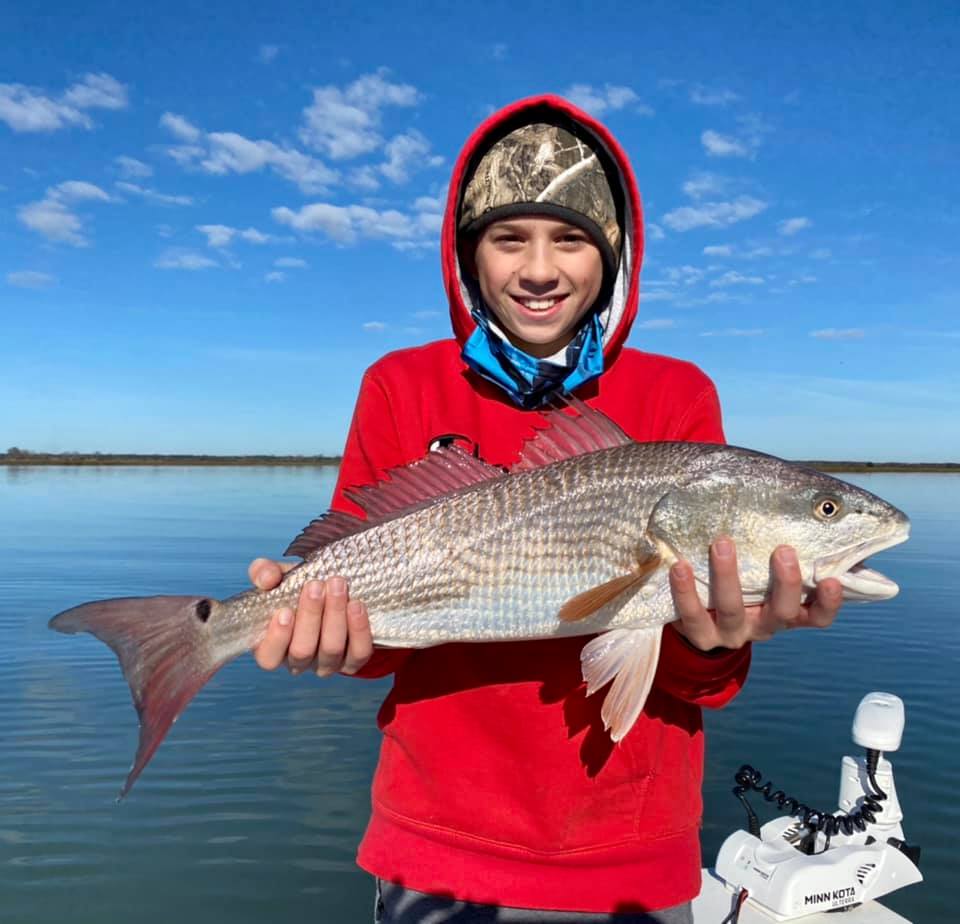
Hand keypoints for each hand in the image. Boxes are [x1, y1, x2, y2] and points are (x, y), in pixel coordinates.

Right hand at [248, 558, 373, 675]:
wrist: (331, 589)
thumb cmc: (296, 588)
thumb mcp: (277, 577)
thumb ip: (264, 573)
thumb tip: (268, 579)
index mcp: (272, 648)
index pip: (269, 658)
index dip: (277, 638)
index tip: (285, 610)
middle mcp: (299, 661)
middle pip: (302, 651)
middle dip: (310, 616)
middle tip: (316, 585)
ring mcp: (326, 663)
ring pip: (331, 650)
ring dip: (335, 616)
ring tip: (338, 586)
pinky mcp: (353, 660)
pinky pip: (358, 652)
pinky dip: (359, 630)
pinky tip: (356, 605)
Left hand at [668, 538, 842, 650]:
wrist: (700, 621)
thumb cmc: (743, 585)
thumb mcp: (765, 575)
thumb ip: (787, 552)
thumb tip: (820, 515)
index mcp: (786, 612)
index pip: (817, 616)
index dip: (828, 603)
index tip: (831, 580)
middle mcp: (762, 625)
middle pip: (781, 612)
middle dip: (786, 583)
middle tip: (783, 550)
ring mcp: (731, 633)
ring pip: (733, 610)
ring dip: (728, 576)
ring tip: (722, 543)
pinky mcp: (699, 635)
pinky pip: (692, 616)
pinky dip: (685, 591)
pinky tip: (680, 566)